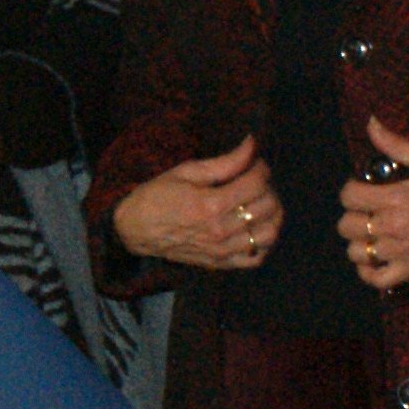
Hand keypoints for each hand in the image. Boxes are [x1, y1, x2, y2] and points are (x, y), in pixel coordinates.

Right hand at [113, 139, 276, 273]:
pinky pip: (256, 258)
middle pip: (267, 206)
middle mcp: (221, 230)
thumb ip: (225, 162)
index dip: (261, 168)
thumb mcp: (187, 172)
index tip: (255, 163)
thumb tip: (253, 144)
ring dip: (273, 214)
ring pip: (269, 233)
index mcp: (211, 204)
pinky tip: (255, 228)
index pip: (256, 184)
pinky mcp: (221, 263)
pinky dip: (264, 243)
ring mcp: (223, 251)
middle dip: (268, 188)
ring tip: (261, 203)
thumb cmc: (158, 196)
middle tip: (256, 181)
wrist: (136, 230)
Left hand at [335, 120, 408, 286]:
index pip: (349, 197)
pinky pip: (378, 279)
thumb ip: (395, 144)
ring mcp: (401, 251)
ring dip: (359, 242)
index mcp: (395, 198)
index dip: (351, 190)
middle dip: (353, 214)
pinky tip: (372, 260)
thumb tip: (370, 123)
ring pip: (357, 253)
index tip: (361, 188)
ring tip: (370, 233)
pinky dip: (369, 272)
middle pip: (348, 226)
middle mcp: (393, 226)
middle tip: (366, 210)